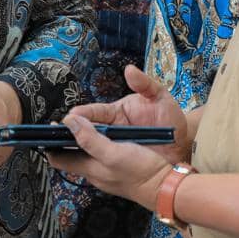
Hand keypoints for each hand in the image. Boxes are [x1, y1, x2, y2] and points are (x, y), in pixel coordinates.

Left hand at [46, 115, 172, 210]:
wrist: (167, 186)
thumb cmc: (140, 171)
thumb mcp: (112, 153)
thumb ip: (89, 138)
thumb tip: (67, 121)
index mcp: (89, 169)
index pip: (58, 159)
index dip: (50, 143)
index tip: (48, 127)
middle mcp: (95, 172)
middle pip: (71, 154)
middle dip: (66, 138)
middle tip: (66, 119)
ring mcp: (108, 171)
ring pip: (87, 153)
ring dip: (83, 138)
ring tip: (84, 121)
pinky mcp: (120, 167)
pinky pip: (102, 153)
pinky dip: (99, 141)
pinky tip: (106, 131)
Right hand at [67, 65, 189, 162]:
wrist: (183, 145)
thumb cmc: (170, 119)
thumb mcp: (159, 97)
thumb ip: (144, 83)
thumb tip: (128, 70)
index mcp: (116, 112)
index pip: (94, 112)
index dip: (82, 115)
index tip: (70, 117)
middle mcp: (111, 129)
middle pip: (86, 131)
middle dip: (70, 133)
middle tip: (55, 136)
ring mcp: (114, 146)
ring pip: (89, 148)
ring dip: (75, 149)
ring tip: (58, 153)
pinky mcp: (118, 162)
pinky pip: (99, 162)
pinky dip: (88, 163)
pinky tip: (79, 167)